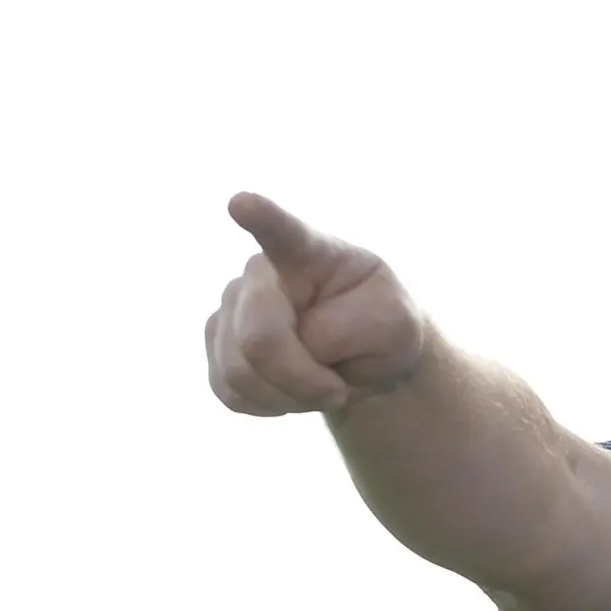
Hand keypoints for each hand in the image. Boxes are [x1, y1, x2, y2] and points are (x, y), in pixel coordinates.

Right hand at [206, 193, 425, 415]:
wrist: (366, 355)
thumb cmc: (382, 328)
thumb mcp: (393, 326)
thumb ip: (349, 328)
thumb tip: (298, 341)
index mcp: (312, 253)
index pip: (283, 232)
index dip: (262, 218)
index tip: (242, 204)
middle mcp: (260, 273)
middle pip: (259, 337)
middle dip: (302, 379)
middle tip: (338, 390)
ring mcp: (231, 307)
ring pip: (239, 373)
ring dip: (291, 396)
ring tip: (320, 384)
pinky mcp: (216, 344)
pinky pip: (230, 392)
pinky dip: (270, 406)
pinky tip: (292, 391)